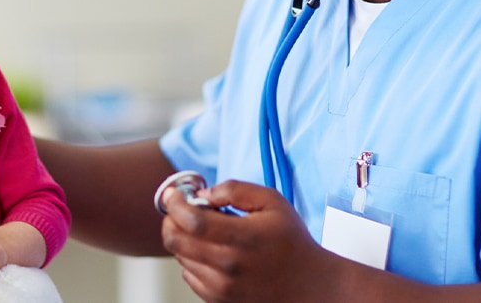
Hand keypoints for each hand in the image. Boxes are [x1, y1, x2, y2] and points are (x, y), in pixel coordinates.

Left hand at [161, 179, 341, 302]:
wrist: (309, 285)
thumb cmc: (292, 241)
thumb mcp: (272, 201)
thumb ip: (235, 190)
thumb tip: (204, 194)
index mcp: (241, 238)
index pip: (190, 220)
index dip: (174, 203)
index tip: (173, 193)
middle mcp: (227, 266)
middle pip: (175, 240)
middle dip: (170, 219)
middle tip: (181, 209)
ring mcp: (221, 287)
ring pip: (180, 257)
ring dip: (184, 238)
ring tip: (208, 230)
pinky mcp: (218, 299)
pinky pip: (189, 275)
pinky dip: (192, 259)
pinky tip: (213, 250)